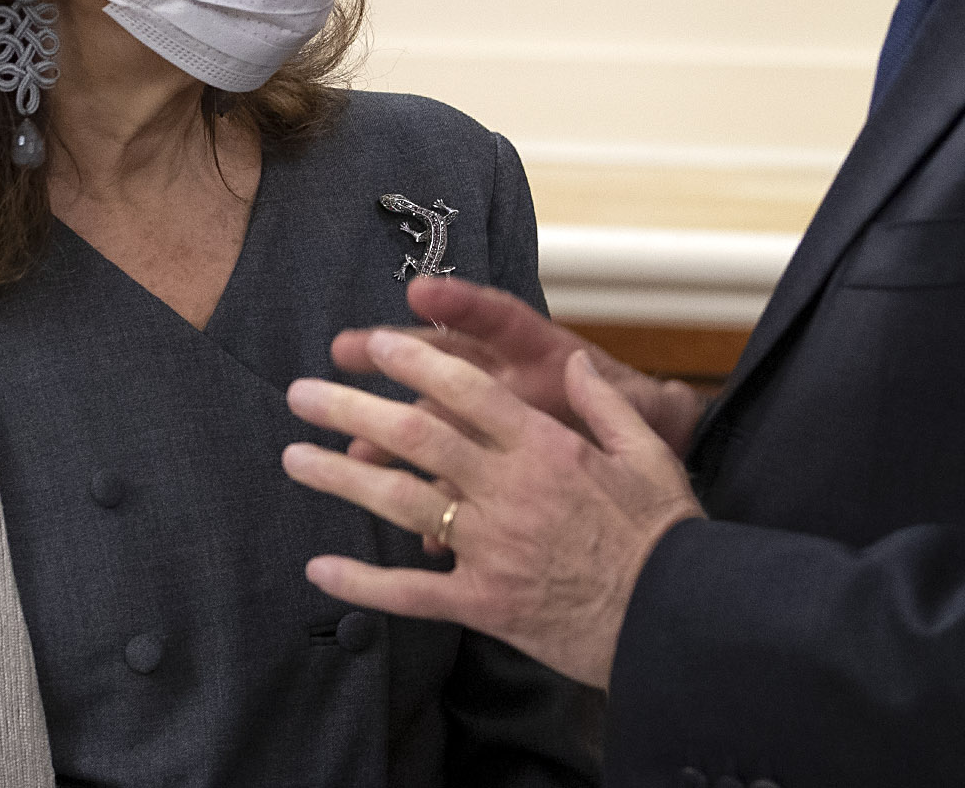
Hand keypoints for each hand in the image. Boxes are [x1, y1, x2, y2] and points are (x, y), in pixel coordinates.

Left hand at [282, 329, 703, 688]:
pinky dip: (364, 581)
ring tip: (294, 457)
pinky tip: (321, 568)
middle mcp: (509, 489)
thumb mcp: (648, 453)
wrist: (670, 617)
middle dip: (353, 410)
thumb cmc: (663, 534)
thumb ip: (605, 403)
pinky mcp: (484, 602)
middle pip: (417, 437)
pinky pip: (412, 592)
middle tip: (303, 395)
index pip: (468, 391)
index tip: (376, 346)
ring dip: (341, 479)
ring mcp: (491, 548)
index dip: (415, 364)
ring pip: (402, 502)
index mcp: (546, 446)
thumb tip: (576, 364)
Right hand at [332, 276, 707, 462]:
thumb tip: (635, 386)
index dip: (463, 305)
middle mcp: (508, 383)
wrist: (645, 479)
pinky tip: (392, 503)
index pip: (502, 321)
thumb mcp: (644, 419)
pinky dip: (420, 490)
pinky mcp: (484, 466)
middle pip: (444, 361)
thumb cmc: (643, 429)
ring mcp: (490, 424)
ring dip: (391, 429)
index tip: (420, 292)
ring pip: (431, 419)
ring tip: (350, 444)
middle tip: (344, 349)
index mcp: (545, 358)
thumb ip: (628, 405)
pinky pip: (444, 474)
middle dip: (394, 354)